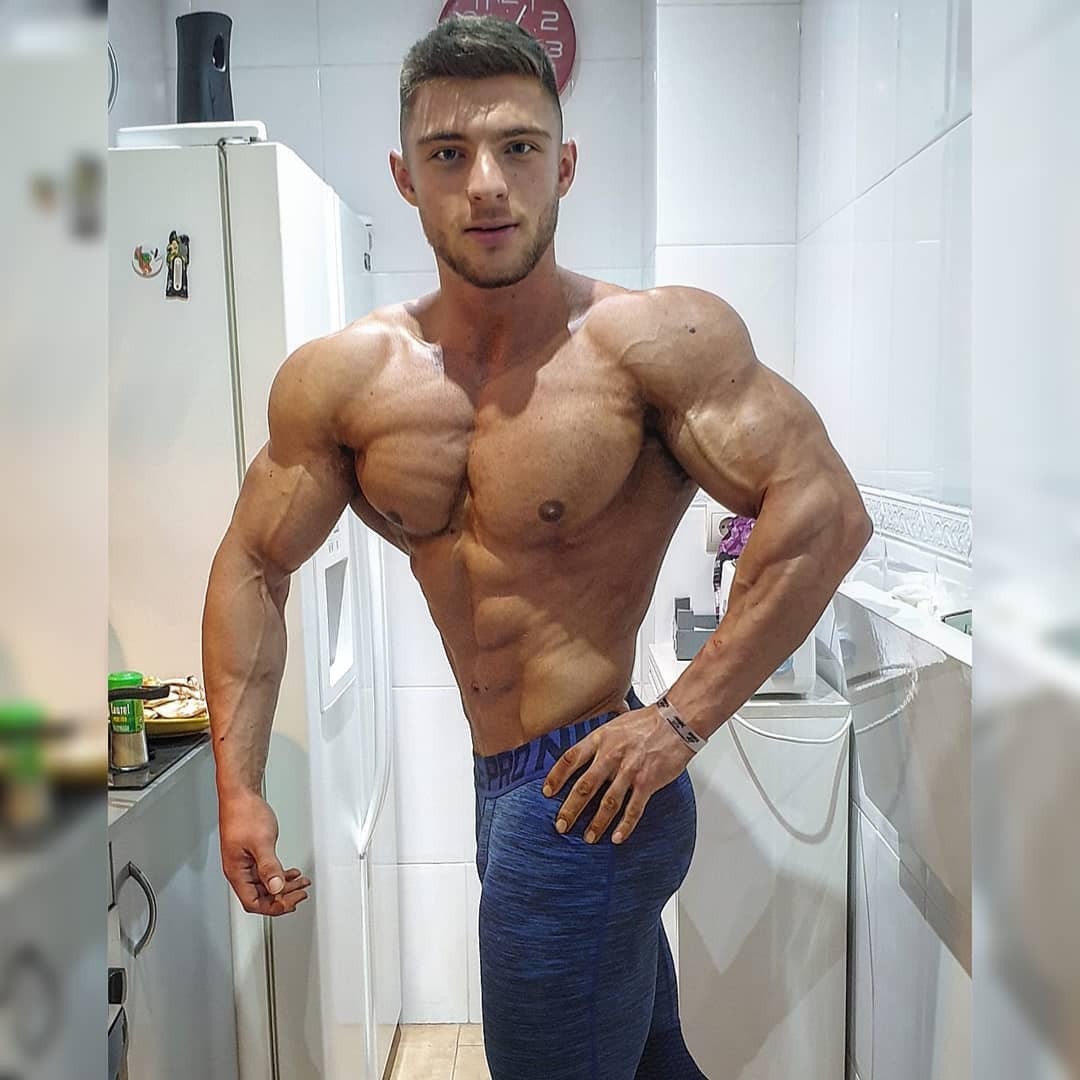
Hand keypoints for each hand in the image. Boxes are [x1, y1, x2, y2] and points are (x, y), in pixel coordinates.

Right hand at [218, 789, 310, 915]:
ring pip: (265, 884)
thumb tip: (276, 888)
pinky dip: (280, 874)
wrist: (240, 794)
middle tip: (301, 892)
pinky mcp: (251, 853)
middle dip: (282, 897)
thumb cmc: (244, 813)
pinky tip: (290, 872)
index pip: (253, 903)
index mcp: (236, 872)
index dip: (273, 907)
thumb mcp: (261, 842)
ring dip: (283, 886)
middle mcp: (239, 870)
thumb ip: (269, 867)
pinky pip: (266, 871)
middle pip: (260, 896)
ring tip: (300, 883)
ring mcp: (245, 861)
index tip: (291, 902)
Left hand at [541, 705, 694, 844]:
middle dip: (570, 809)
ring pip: (607, 803)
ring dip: (596, 823)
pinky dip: (625, 826)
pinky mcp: (647, 782)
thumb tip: (582, 754)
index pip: (570, 759)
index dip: (556, 777)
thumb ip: (598, 740)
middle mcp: (611, 756)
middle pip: (584, 787)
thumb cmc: (647, 721)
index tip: (547, 792)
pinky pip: (633, 809)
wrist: (676, 721)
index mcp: (600, 739)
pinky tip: (617, 837)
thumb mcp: (614, 723)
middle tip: (561, 824)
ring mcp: (629, 771)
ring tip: (588, 837)